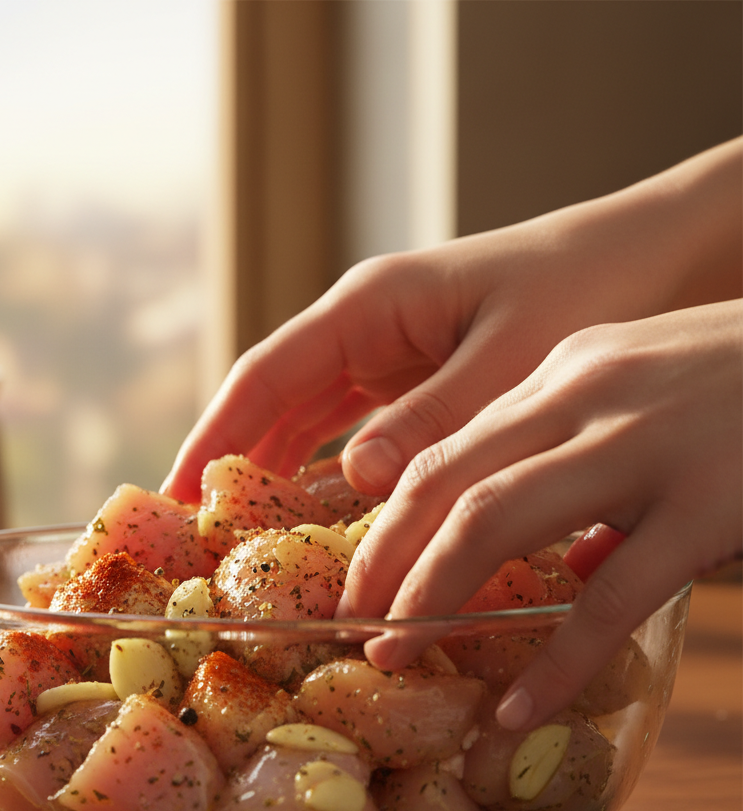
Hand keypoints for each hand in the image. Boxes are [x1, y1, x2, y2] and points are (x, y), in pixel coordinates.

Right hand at [163, 139, 741, 501]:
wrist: (649, 257)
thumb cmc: (585, 287)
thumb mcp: (511, 357)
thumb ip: (434, 419)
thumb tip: (356, 478)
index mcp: (371, 306)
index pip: (266, 376)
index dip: (213, 436)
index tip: (175, 494)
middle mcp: (365, 330)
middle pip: (273, 404)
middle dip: (230, 464)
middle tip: (195, 536)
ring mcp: (388, 358)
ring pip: (307, 423)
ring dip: (274, 475)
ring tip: (241, 540)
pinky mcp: (416, 385)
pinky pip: (353, 435)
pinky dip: (329, 477)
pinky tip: (317, 521)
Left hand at [345, 299, 742, 729]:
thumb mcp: (656, 392)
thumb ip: (594, 461)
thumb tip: (575, 563)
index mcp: (566, 369)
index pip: (450, 448)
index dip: (392, 519)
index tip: (363, 573)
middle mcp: (586, 394)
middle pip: (447, 481)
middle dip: (385, 559)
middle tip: (353, 623)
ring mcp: (646, 444)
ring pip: (496, 520)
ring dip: (431, 595)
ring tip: (395, 655)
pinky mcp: (711, 501)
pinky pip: (611, 596)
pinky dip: (554, 661)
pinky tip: (520, 708)